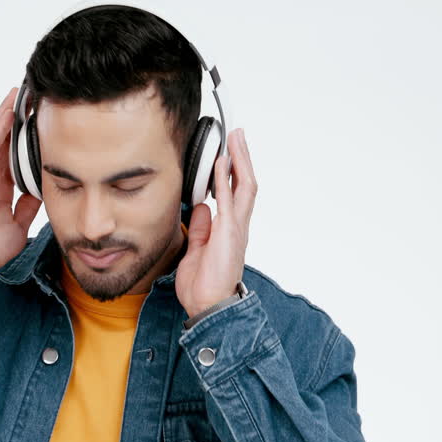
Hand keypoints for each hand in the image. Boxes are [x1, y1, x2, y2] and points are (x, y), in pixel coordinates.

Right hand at [0, 86, 43, 272]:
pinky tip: (8, 112)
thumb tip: (39, 192)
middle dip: (15, 118)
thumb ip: (27, 206)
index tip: (38, 122)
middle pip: (2, 139)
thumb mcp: (19, 223)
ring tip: (18, 95)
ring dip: (5, 115)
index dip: (24, 137)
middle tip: (31, 99)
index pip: (12, 154)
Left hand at [176, 127, 255, 319]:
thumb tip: (201, 207)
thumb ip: (200, 228)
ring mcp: (235, 228)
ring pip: (244, 186)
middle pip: (245, 183)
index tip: (228, 151)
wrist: (208, 306)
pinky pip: (230, 201)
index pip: (235, 193)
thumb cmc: (203, 284)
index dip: (233, 171)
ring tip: (235, 139)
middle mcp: (237, 225)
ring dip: (240, 161)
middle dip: (241, 158)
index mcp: (229, 229)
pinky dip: (226, 180)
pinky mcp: (229, 233)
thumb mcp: (196, 249)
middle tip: (237, 135)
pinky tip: (222, 162)